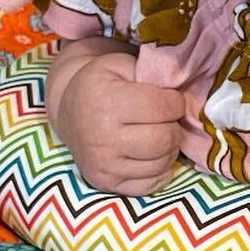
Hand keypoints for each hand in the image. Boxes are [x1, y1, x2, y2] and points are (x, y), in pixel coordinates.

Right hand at [49, 47, 185, 194]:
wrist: (68, 111)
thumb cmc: (101, 85)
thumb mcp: (120, 65)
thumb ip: (152, 72)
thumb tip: (181, 90)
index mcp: (107, 102)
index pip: (163, 107)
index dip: (176, 102)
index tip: (170, 99)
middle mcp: (103, 137)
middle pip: (165, 139)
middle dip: (174, 127)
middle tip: (167, 120)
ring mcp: (103, 165)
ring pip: (161, 164)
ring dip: (169, 149)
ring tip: (159, 134)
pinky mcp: (106, 183)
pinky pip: (150, 185)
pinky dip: (160, 170)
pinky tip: (152, 154)